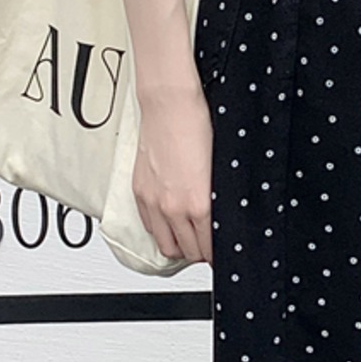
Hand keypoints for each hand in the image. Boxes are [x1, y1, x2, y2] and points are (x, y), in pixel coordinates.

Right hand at [133, 83, 213, 264]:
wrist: (169, 106)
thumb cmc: (196, 128)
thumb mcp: (218, 170)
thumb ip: (216, 200)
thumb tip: (221, 218)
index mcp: (199, 204)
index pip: (208, 247)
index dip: (216, 255)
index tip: (221, 254)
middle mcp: (173, 208)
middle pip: (187, 252)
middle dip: (200, 254)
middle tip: (208, 248)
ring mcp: (153, 202)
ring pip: (165, 246)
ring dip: (179, 247)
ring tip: (190, 240)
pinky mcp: (139, 193)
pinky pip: (149, 227)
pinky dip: (160, 231)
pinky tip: (170, 224)